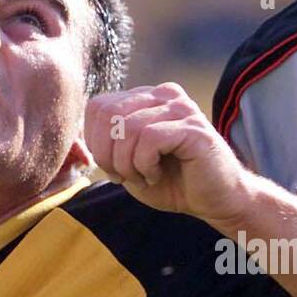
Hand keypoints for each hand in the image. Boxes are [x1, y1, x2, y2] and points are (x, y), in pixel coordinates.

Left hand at [85, 83, 250, 223]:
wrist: (218, 201)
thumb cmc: (174, 183)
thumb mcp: (129, 164)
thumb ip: (107, 145)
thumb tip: (78, 138)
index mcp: (147, 98)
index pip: (99, 106)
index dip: (96, 142)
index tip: (114, 169)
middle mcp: (164, 95)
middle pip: (109, 114)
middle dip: (107, 154)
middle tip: (125, 176)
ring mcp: (181, 108)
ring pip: (128, 127)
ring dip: (127, 162)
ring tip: (144, 176)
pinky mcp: (193, 127)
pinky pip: (150, 138)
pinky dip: (144, 164)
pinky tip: (156, 174)